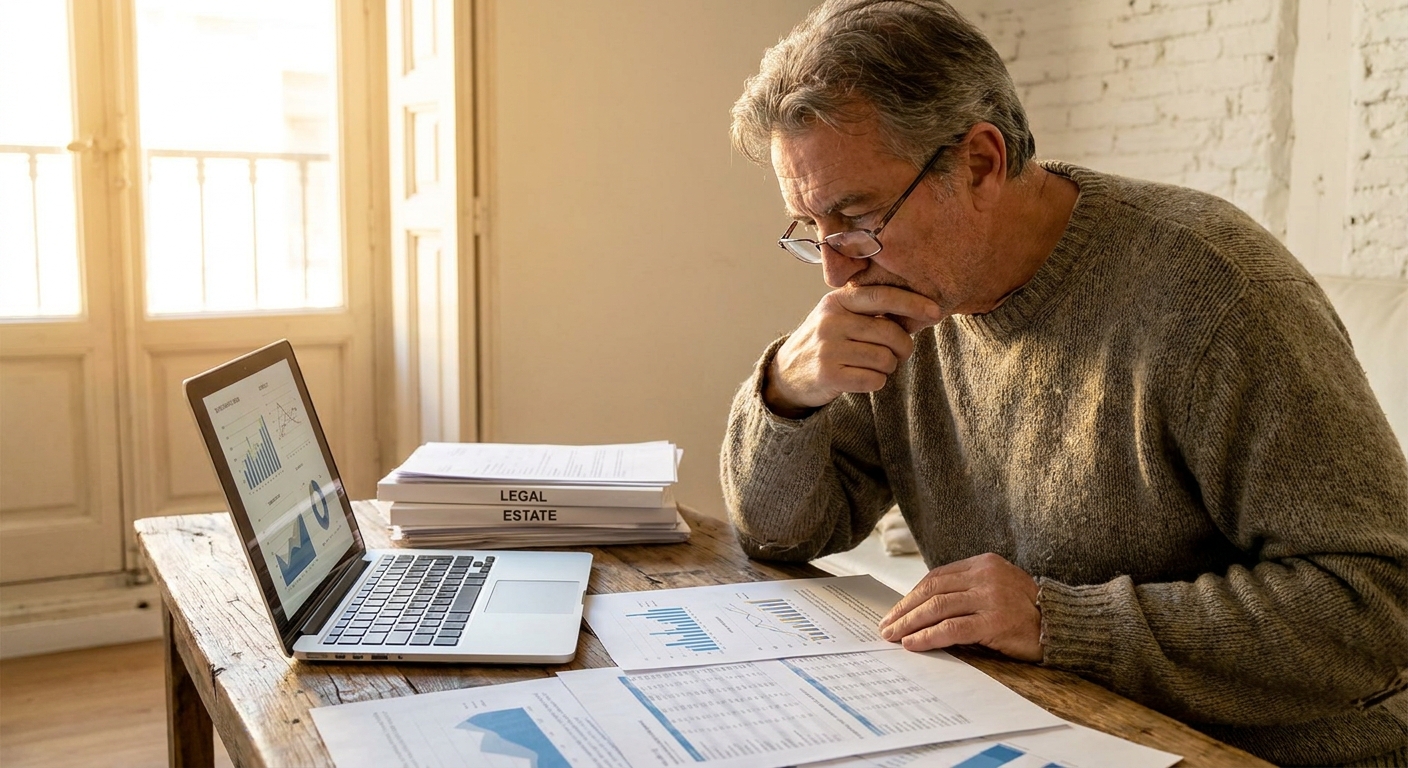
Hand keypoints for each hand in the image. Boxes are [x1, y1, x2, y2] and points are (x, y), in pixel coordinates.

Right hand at [764, 284, 940, 415]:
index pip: (881, 296)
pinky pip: (873, 380)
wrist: (787, 373)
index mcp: (836, 301)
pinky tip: (864, 378)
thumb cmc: (826, 342)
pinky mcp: (829, 375)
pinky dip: (876, 382)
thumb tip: (919, 309)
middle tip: (901, 353)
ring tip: (876, 366)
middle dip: (904, 347)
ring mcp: (828, 349)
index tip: (935, 312)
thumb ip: (868, 309)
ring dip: (889, 367)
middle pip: (889, 332)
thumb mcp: (838, 315)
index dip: (912, 303)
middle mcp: (831, 321)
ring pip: (885, 359)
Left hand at [879, 553, 1042, 661]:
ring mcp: (990, 597)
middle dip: (905, 610)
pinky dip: (928, 636)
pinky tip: (913, 644)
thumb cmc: (1027, 612)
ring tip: (893, 637)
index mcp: (983, 563)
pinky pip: (952, 628)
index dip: (912, 596)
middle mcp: (985, 576)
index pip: (936, 577)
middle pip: (932, 590)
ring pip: (937, 608)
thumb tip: (925, 612)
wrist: (1065, 626)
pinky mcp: (994, 621)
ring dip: (910, 624)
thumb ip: (967, 592)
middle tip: (886, 626)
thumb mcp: (996, 590)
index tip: (896, 611)